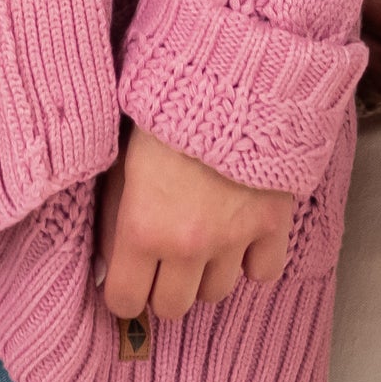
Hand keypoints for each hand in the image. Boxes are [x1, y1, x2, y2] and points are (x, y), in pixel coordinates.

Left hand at [96, 126, 294, 339]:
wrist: (229, 75)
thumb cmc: (164, 111)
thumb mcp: (120, 160)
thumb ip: (113, 217)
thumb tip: (107, 265)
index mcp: (142, 228)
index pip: (124, 301)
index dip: (122, 294)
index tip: (127, 281)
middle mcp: (187, 245)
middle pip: (172, 306)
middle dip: (163, 288)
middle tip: (164, 262)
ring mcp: (234, 239)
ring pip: (216, 293)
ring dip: (207, 274)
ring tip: (205, 242)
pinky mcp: (273, 224)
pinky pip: (264, 273)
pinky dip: (253, 261)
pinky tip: (243, 238)